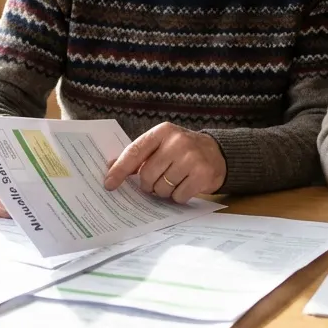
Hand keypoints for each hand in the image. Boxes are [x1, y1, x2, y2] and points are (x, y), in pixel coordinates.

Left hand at [103, 122, 226, 203]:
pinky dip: (179, 196)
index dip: (120, 169)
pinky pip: (178, 196)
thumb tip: (109, 166)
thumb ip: (138, 154)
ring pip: (162, 188)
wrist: (218, 153)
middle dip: (149, 185)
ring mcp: (191, 158)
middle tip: (157, 181)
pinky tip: (186, 185)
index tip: (109, 184)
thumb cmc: (182, 150)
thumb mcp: (162, 145)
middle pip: (147, 175)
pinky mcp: (202, 174)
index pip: (135, 151)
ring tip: (175, 180)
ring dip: (165, 191)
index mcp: (163, 131)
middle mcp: (177, 142)